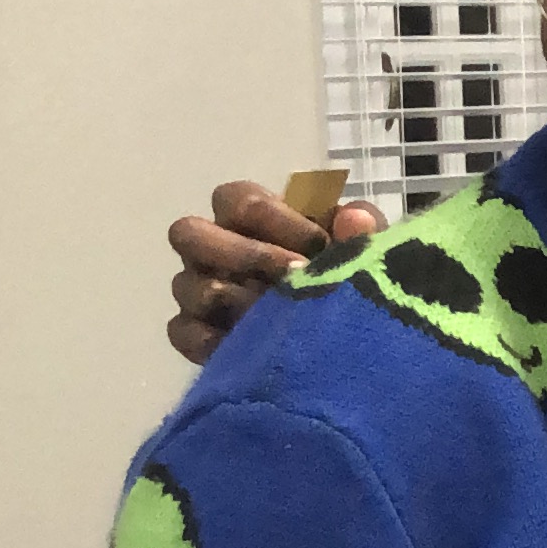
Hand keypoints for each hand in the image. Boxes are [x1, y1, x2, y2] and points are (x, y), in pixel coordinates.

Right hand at [167, 179, 384, 366]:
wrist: (346, 340)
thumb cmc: (345, 277)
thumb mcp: (364, 254)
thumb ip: (362, 233)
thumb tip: (354, 218)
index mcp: (248, 215)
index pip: (239, 200)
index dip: (276, 219)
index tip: (320, 245)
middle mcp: (212, 247)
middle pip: (189, 233)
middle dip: (243, 255)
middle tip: (293, 277)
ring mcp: (197, 290)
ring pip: (186, 286)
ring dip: (235, 300)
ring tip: (281, 317)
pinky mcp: (194, 333)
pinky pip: (182, 332)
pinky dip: (214, 340)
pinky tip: (252, 347)